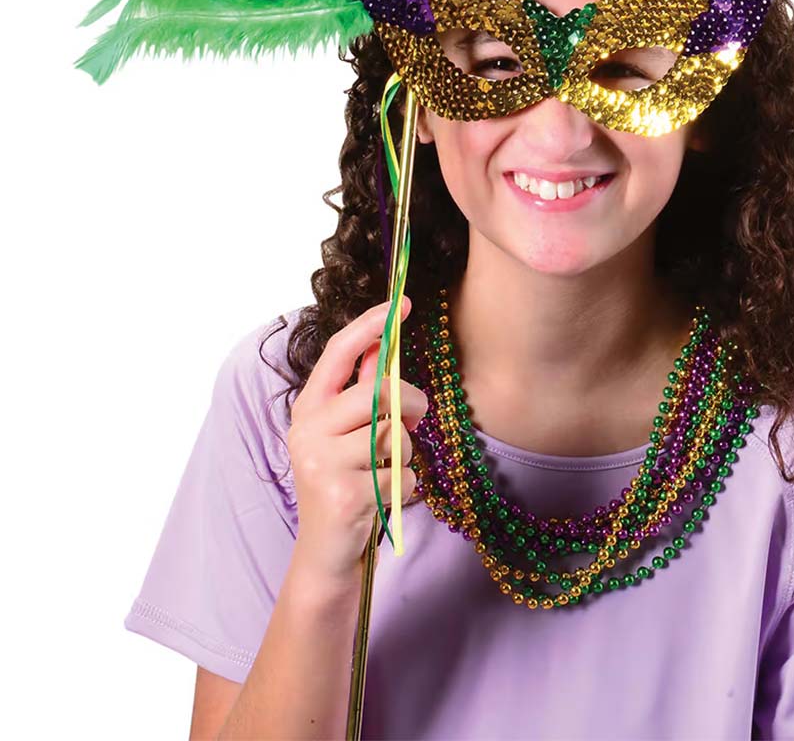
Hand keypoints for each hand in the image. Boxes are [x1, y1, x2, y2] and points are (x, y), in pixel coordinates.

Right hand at [285, 296, 428, 587]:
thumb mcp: (348, 435)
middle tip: (417, 420)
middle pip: (378, 391)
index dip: (370, 325)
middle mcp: (307, 431)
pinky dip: (408, 488)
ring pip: (395, 435)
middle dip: (412, 404)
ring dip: (406, 454)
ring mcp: (322, 464)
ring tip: (386, 471)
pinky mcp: (345, 496)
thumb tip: (384, 343)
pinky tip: (384, 500)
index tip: (402, 304)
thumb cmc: (343, 486)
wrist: (324, 558)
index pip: (338, 353)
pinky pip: (403, 475)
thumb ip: (363, 391)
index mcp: (308, 410)